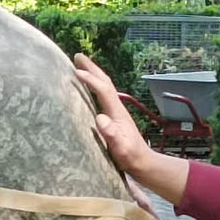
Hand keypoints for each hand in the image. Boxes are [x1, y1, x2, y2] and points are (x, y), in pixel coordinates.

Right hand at [71, 55, 153, 173]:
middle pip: (105, 82)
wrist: (143, 163)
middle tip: (77, 55)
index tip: (76, 71)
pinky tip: (89, 89)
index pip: (104, 90)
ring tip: (80, 65)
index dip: (91, 79)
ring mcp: (116, 112)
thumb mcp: (121, 148)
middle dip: (92, 68)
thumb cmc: (131, 157)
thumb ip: (112, 134)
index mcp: (117, 113)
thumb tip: (100, 118)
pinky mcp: (114, 117)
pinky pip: (102, 96)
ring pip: (105, 87)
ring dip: (94, 74)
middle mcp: (117, 108)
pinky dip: (95, 86)